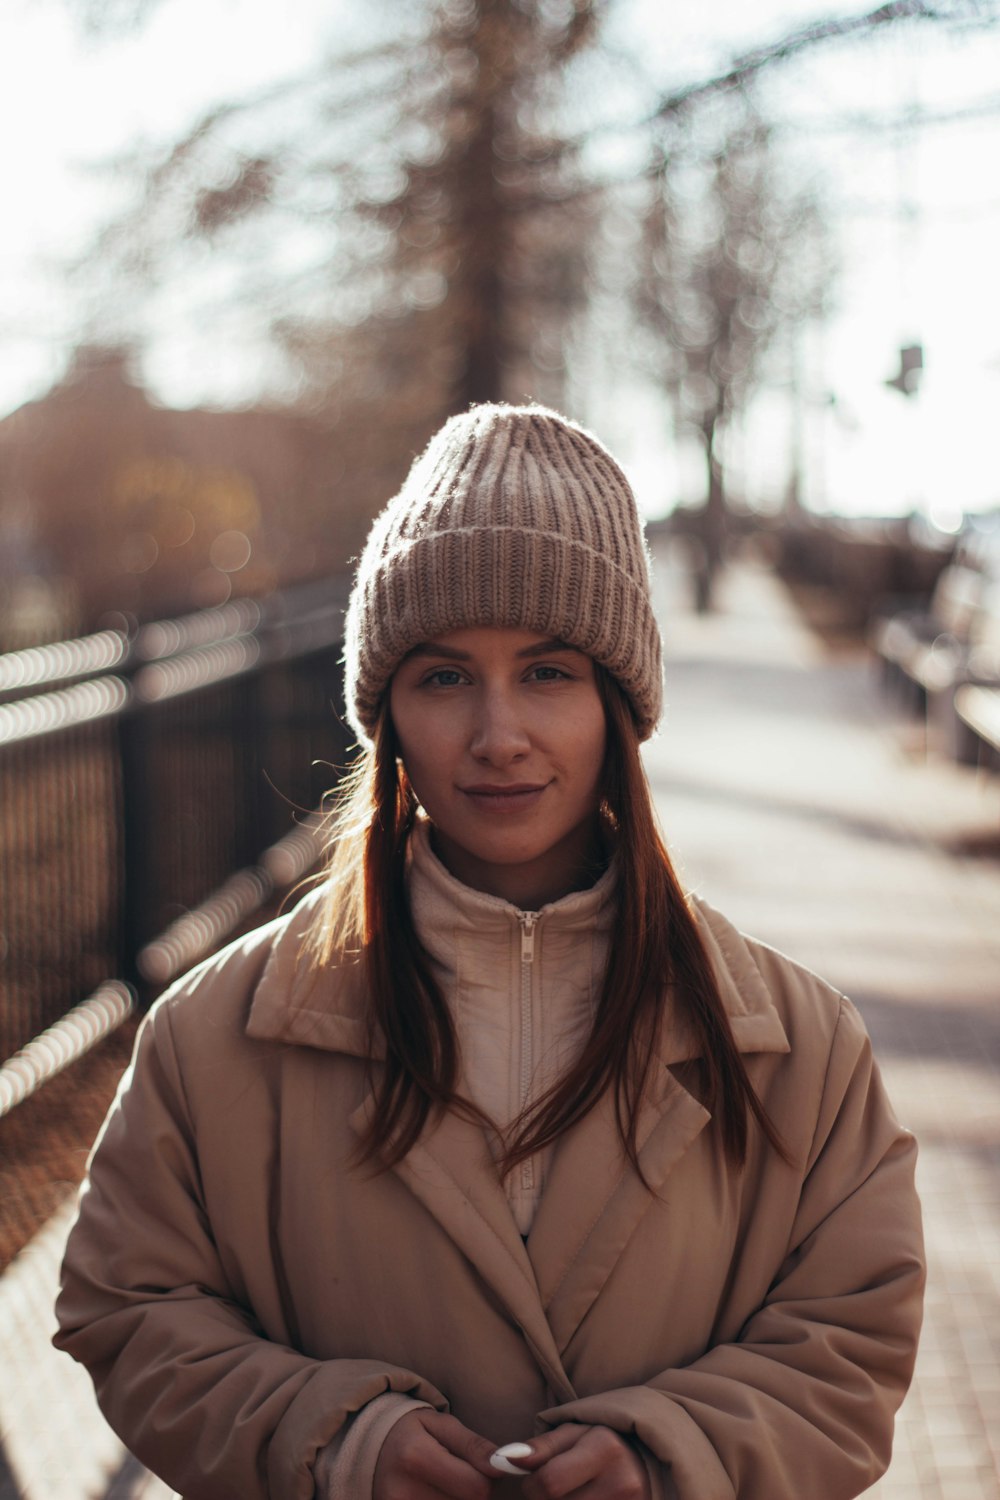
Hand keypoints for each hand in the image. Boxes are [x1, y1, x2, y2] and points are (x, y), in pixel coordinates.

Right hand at [374, 1408, 499, 1498]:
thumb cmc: (410, 1430)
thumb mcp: (441, 1424)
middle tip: (461, 1475)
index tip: (481, 1467)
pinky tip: (438, 1494)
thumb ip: (473, 1445)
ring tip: (447, 1484)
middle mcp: (404, 1493)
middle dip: (474, 1493)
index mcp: (417, 1458)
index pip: (476, 1488)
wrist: (366, 1447)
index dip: (488, 1479)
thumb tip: (505, 1463)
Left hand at [499, 1424, 650, 1499]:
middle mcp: (621, 1483)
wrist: (647, 1462)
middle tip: (550, 1490)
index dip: (530, 1486)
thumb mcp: (573, 1433)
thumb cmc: (601, 1443)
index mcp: (604, 1449)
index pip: (549, 1483)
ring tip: (567, 1496)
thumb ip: (540, 1447)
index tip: (532, 1480)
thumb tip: (506, 1459)